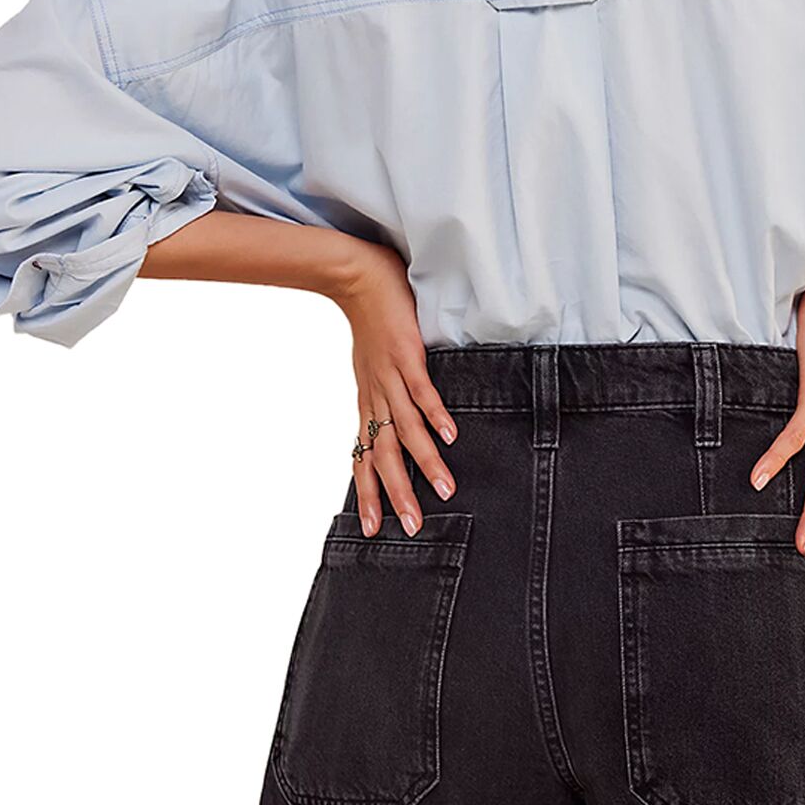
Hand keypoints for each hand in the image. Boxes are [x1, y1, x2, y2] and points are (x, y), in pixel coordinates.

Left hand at [329, 241, 457, 537]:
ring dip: (426, 463)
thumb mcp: (372, 366)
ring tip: (444, 491)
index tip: (373, 528)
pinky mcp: (406, 357)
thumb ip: (387, 394)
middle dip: (397, 494)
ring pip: (406, 431)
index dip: (368, 493)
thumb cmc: (369, 321)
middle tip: (411, 528)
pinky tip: (450, 437)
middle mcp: (376, 398)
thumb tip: (405, 418)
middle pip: (384, 456)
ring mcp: (390, 378)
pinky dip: (435, 416)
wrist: (354, 276)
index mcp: (368, 403)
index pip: (365, 457)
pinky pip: (422, 392)